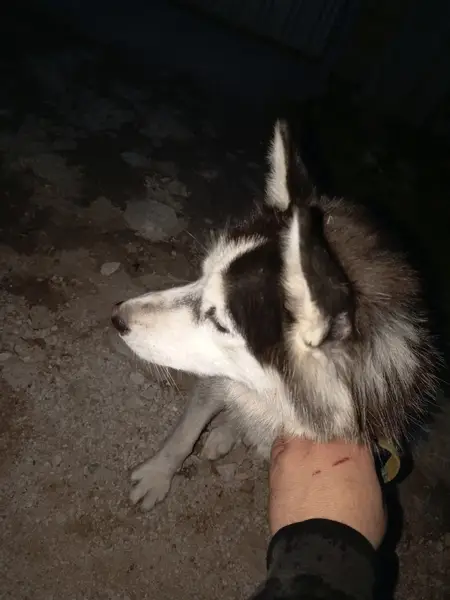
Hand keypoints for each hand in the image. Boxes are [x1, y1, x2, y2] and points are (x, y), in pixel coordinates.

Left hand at [269, 437, 385, 548]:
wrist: (321, 547)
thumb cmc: (356, 528)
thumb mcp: (376, 498)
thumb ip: (366, 474)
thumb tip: (359, 471)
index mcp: (356, 447)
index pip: (353, 427)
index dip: (350, 434)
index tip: (348, 441)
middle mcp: (326, 439)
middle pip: (324, 423)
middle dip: (325, 431)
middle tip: (324, 446)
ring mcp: (299, 446)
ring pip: (300, 428)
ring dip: (303, 437)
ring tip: (304, 450)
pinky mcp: (277, 459)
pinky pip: (280, 444)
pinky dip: (284, 448)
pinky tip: (287, 456)